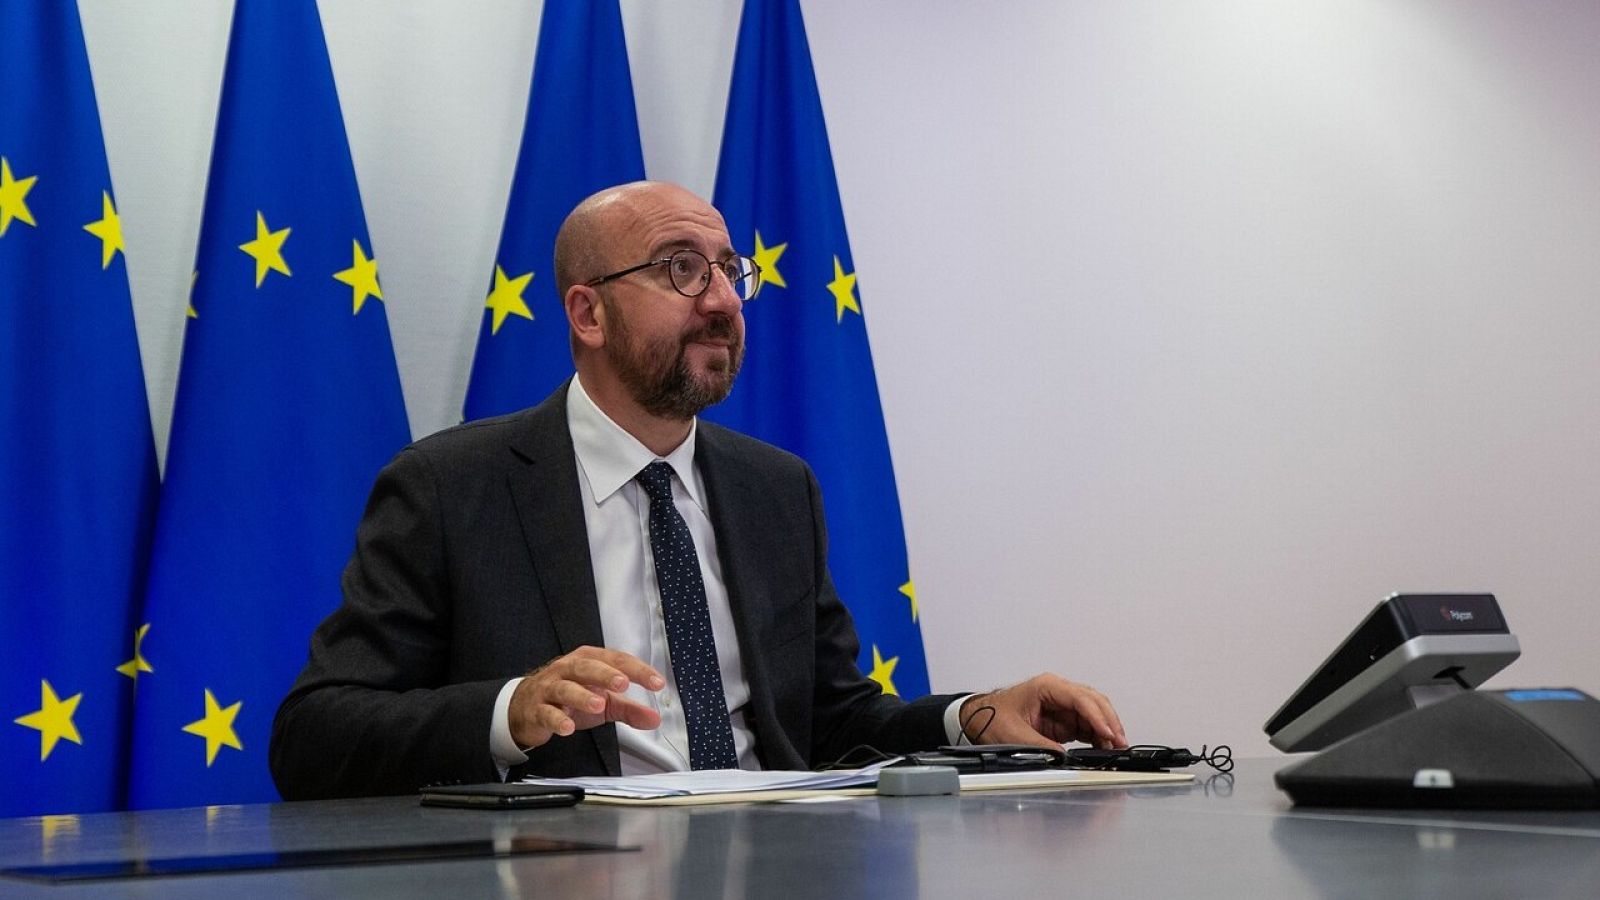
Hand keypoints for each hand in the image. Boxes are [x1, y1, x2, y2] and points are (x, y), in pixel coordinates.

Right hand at [508, 646, 665, 750]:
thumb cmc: (568, 699)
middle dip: (606, 674)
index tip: (656, 683)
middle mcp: (568, 669)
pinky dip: (557, 719)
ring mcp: (550, 688)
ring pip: (565, 687)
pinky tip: (568, 727)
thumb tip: (655, 719)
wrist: (525, 707)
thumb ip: (629, 709)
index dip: (637, 670)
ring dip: (582, 695)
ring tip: (598, 705)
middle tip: (623, 684)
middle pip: (587, 667)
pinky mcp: (536, 709)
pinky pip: (546, 713)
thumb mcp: (603, 702)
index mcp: (588, 662)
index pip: (616, 660)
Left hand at [959, 674, 1126, 749]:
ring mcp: (1063, 706)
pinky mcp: (1064, 720)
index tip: (1108, 732)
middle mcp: (1059, 692)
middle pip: (1094, 702)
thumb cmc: (993, 717)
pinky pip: (1088, 726)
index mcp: (1046, 686)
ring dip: (1107, 729)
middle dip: (1109, 721)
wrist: (979, 719)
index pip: (1080, 698)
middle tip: (1119, 742)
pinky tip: (1105, 748)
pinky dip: (1099, 736)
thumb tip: (1064, 757)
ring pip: (1095, 713)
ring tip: (1116, 748)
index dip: (1097, 716)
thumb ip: (1040, 745)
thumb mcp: (1014, 734)